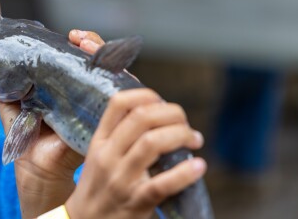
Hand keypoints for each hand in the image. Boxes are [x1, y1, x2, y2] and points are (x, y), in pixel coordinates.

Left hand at [0, 29, 104, 216]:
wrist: (34, 167)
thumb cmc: (27, 135)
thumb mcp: (13, 103)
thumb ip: (8, 83)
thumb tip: (0, 59)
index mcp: (65, 84)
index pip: (80, 56)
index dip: (81, 43)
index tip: (71, 36)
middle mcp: (85, 91)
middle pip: (100, 59)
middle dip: (94, 43)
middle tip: (80, 38)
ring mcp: (97, 104)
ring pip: (112, 73)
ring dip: (104, 56)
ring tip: (88, 45)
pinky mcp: (105, 120)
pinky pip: (118, 99)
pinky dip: (116, 82)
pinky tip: (106, 70)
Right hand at [63, 90, 205, 218]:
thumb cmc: (98, 188)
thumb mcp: (98, 156)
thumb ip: (118, 135)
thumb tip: (154, 111)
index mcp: (99, 141)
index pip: (119, 103)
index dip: (147, 95)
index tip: (162, 103)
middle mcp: (108, 156)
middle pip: (142, 117)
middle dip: (172, 114)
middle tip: (185, 123)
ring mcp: (121, 179)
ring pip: (152, 143)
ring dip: (181, 135)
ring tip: (194, 140)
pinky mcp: (136, 202)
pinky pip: (163, 183)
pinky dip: (186, 172)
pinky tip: (198, 166)